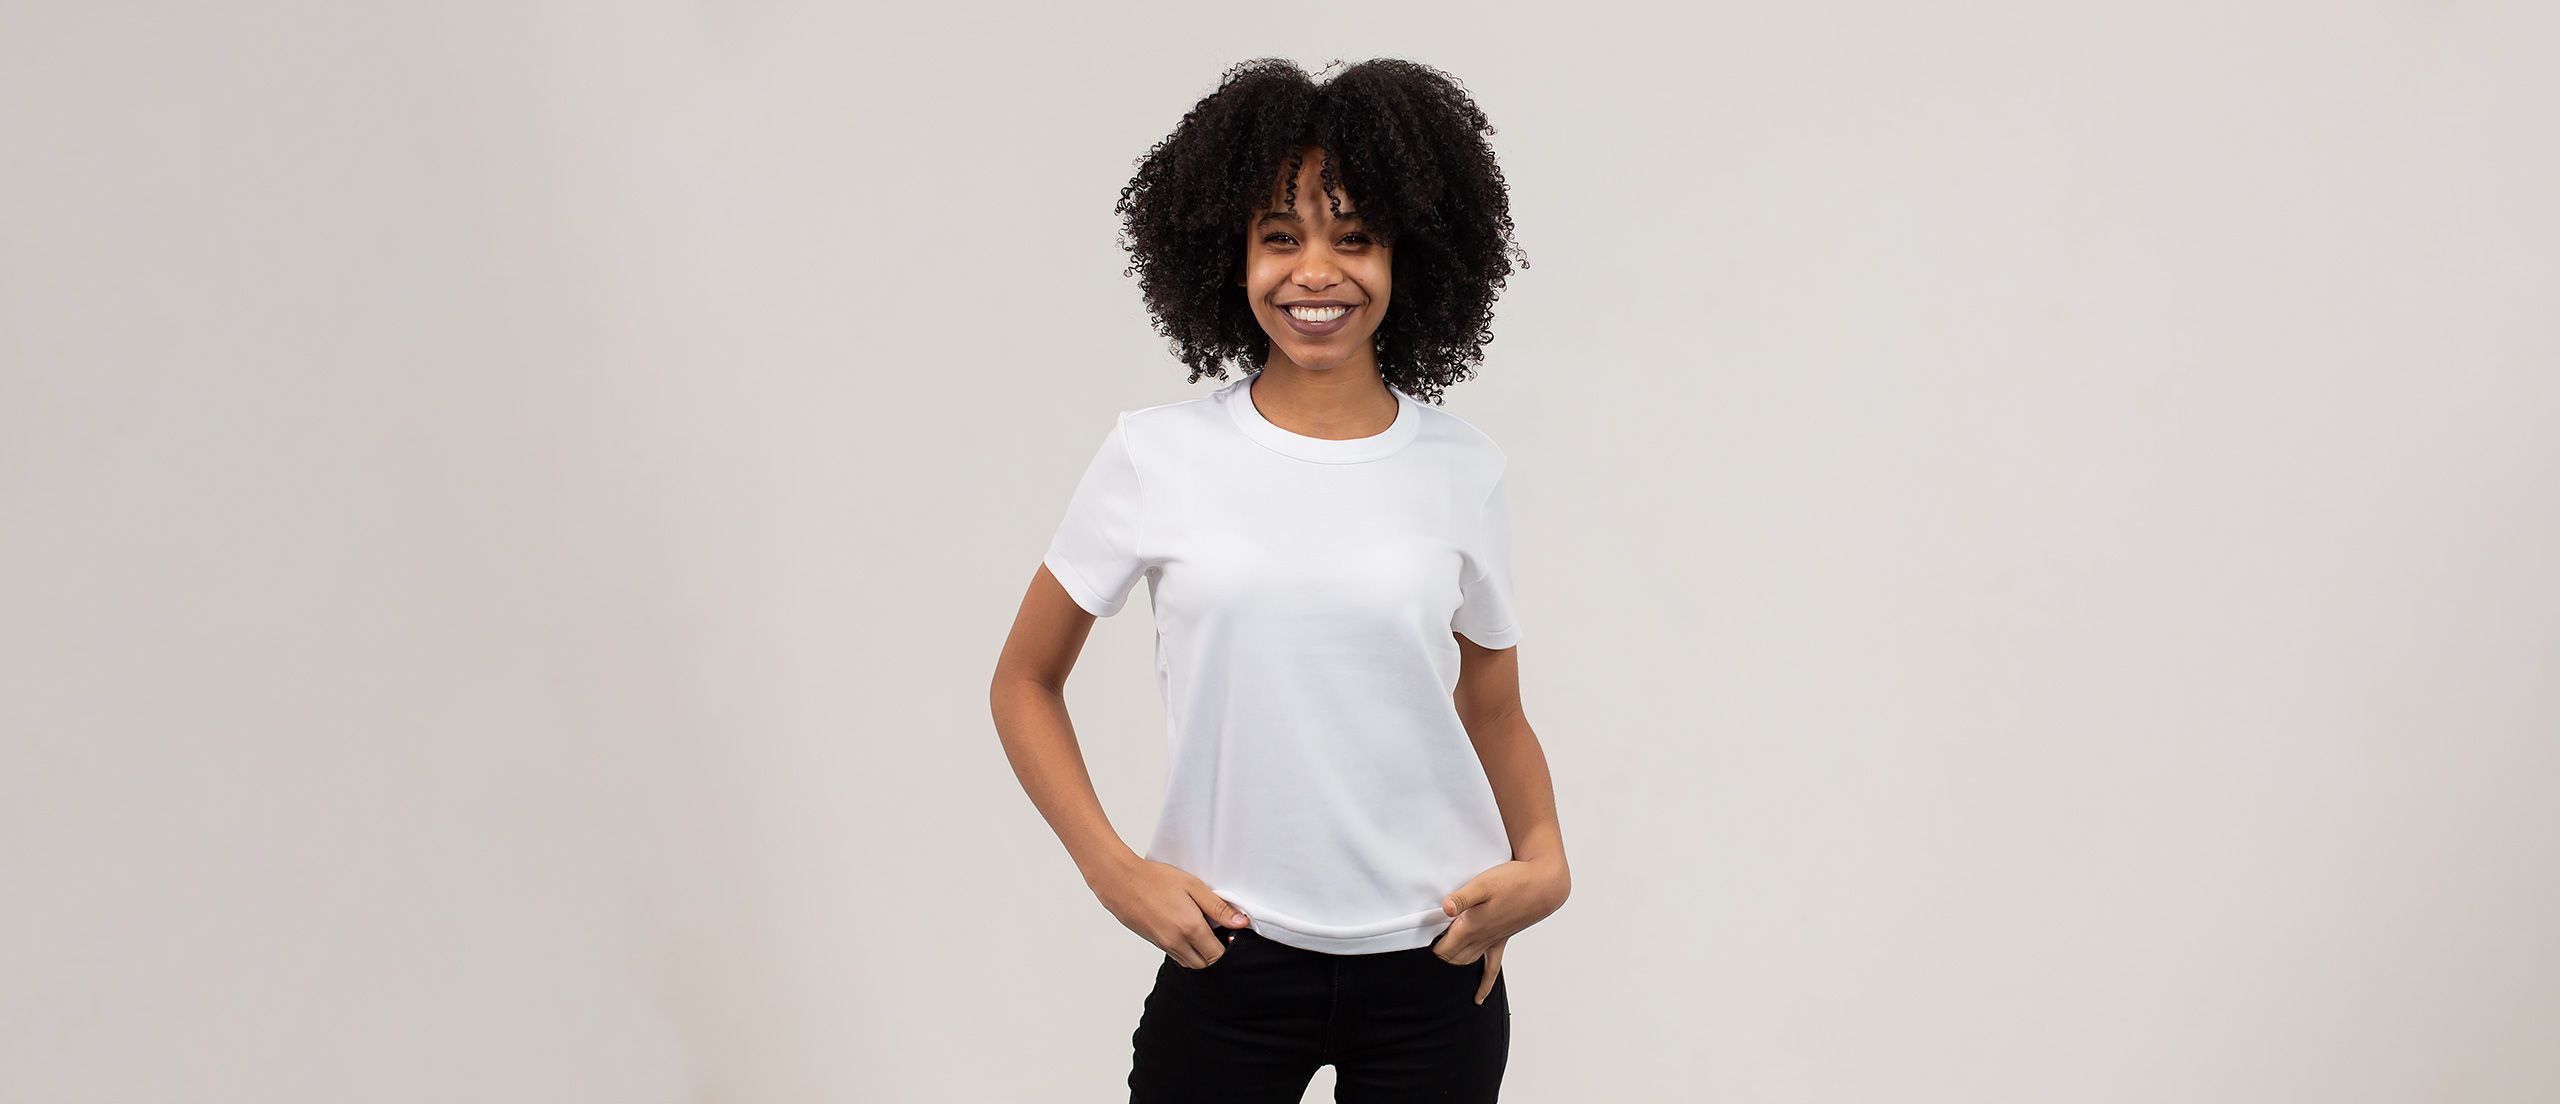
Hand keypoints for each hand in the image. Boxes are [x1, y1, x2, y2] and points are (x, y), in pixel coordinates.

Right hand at [1087, 855, 1251, 968]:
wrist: (1120, 881)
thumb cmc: (1154, 878)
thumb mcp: (1192, 886)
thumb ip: (1218, 907)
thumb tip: (1241, 923)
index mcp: (1190, 928)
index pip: (1217, 955)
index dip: (1228, 948)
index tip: (1231, 934)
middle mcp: (1176, 942)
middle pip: (1204, 965)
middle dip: (1215, 955)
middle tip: (1219, 934)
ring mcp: (1163, 945)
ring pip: (1189, 963)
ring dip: (1200, 954)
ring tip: (1203, 931)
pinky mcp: (1154, 943)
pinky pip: (1176, 956)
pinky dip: (1186, 951)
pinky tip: (1186, 930)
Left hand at [1432, 856, 1569, 1004]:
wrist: (1543, 885)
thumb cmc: (1514, 881)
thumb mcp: (1483, 883)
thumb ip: (1463, 897)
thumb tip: (1445, 908)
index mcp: (1471, 926)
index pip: (1443, 948)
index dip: (1430, 947)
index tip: (1420, 939)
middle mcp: (1481, 938)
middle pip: (1452, 958)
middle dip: (1438, 956)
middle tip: (1428, 946)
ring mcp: (1492, 941)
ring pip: (1467, 962)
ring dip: (1453, 964)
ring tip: (1442, 961)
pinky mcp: (1502, 939)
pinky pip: (1492, 968)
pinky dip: (1484, 984)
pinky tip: (1479, 998)